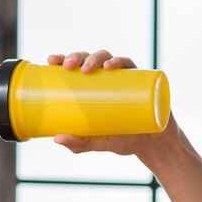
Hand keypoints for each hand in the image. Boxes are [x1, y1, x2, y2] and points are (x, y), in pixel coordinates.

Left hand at [46, 49, 179, 156]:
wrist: (150, 144)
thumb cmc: (120, 139)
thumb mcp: (96, 142)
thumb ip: (78, 143)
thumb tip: (57, 138)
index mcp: (91, 87)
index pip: (75, 68)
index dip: (62, 59)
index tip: (51, 61)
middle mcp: (106, 79)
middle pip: (89, 59)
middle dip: (77, 57)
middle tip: (68, 67)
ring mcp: (123, 78)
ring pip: (107, 58)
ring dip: (96, 58)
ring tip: (88, 69)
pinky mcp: (140, 80)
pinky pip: (130, 65)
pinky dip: (119, 62)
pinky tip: (110, 66)